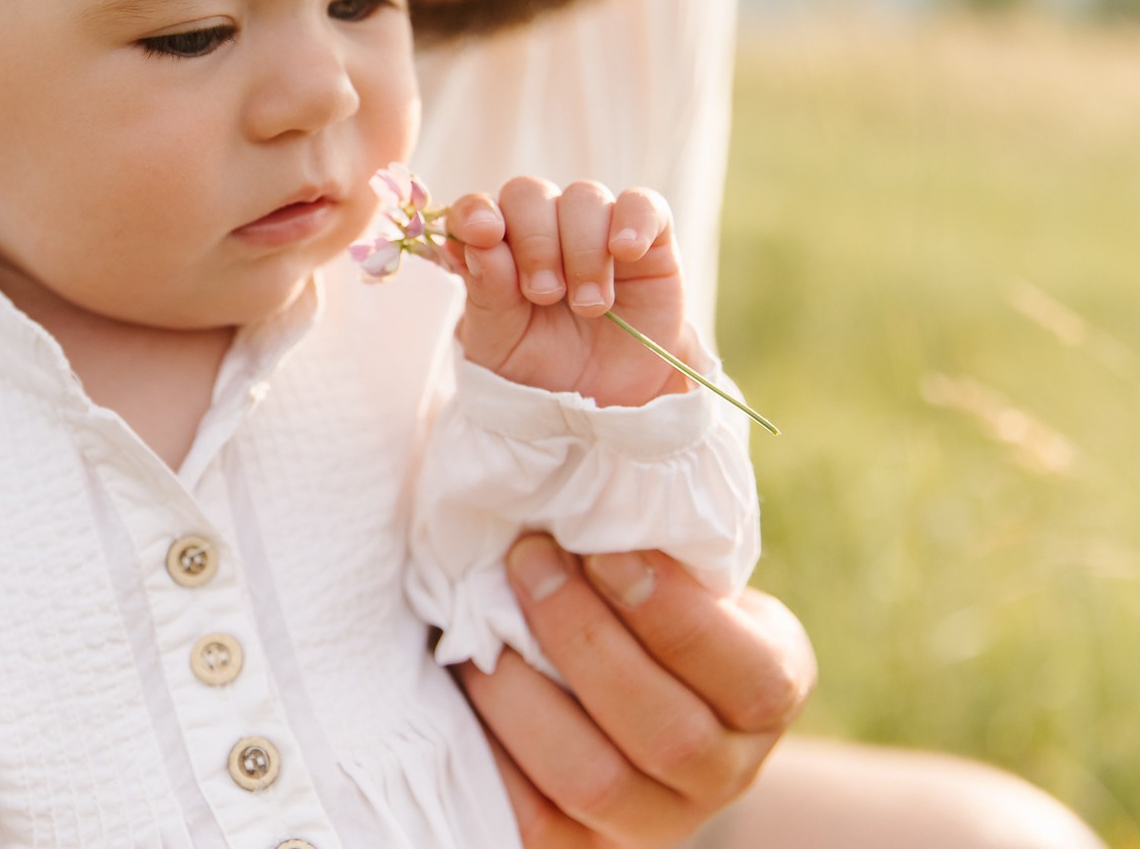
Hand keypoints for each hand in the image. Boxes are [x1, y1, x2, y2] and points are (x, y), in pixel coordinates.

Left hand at [447, 177, 691, 406]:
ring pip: (584, 197)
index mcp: (495, 246)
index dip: (476, 213)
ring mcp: (593, 226)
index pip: (477, 208)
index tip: (483, 234)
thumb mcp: (500, 343)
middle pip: (529, 194)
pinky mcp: (647, 238)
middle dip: (535, 243)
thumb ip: (486, 292)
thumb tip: (476, 242)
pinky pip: (643, 205)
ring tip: (589, 306)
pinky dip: (634, 221)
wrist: (602, 398)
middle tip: (545, 295)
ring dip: (583, 250)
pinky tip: (626, 250)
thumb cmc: (540, 364)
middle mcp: (541, 226)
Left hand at [464, 533, 815, 847]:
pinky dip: (488, 748)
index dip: (675, 616)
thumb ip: (655, 521)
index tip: (604, 550)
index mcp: (766, 688)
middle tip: (526, 559)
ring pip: (593, 778)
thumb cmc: (619, 577)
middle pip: (666, 732)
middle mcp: (723, 769)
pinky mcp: (575, 844)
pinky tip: (466, 679)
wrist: (581, 653)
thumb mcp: (662, 548)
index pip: (755, 680)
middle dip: (582, 636)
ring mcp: (651, 818)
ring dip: (524, 691)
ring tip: (479, 621)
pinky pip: (530, 819)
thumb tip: (619, 425)